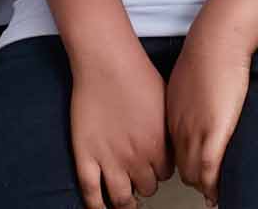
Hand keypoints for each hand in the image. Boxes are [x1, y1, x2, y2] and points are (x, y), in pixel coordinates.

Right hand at [69, 41, 170, 208]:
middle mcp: (137, 158)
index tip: (155, 166)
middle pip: (147, 188)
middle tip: (138, 177)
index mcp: (159, 146)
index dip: (160, 169)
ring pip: (122, 198)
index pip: (166, 174)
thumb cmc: (136, 73)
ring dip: (125, 201)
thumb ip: (167, 129)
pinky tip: (99, 208)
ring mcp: (110, 160)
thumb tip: (172, 142)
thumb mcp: (165, 103)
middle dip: (144, 183)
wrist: (106, 62)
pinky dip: (96, 207)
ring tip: (124, 200)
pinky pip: (91, 193)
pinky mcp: (86, 157)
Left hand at [167, 29, 252, 205]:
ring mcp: (195, 131)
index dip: (189, 167)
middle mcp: (179, 128)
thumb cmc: (207, 53)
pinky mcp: (214, 131)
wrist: (215, 41)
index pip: (175, 155)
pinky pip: (209, 169)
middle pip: (182, 169)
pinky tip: (222, 188)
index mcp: (172, 117)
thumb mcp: (187, 80)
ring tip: (219, 192)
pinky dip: (214, 184)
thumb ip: (188, 97)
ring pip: (194, 174)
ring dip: (207, 186)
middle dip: (197, 181)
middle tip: (212, 188)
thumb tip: (198, 103)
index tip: (199, 175)